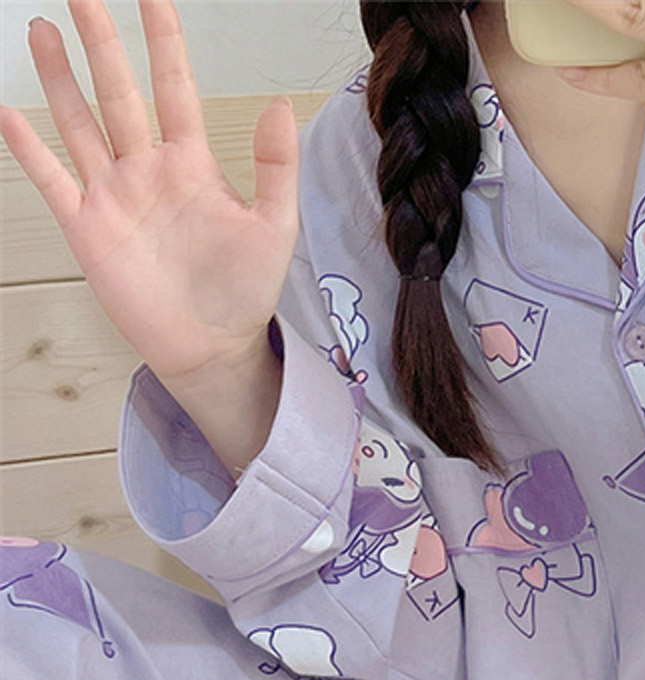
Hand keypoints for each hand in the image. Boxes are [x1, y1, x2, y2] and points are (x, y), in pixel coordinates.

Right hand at [0, 0, 298, 390]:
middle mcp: (147, 170)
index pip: (175, 87)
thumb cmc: (245, 291)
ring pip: (79, 122)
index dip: (164, 41)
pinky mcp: (88, 227)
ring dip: (59, 78)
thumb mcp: (274, 228)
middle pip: (118, 92)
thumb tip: (283, 108)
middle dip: (100, 42)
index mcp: (192, 165)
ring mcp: (113, 195)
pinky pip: (51, 178)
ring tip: (42, 29)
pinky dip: (28, 147)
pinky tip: (8, 112)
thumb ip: (277, 169)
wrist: (213, 347)